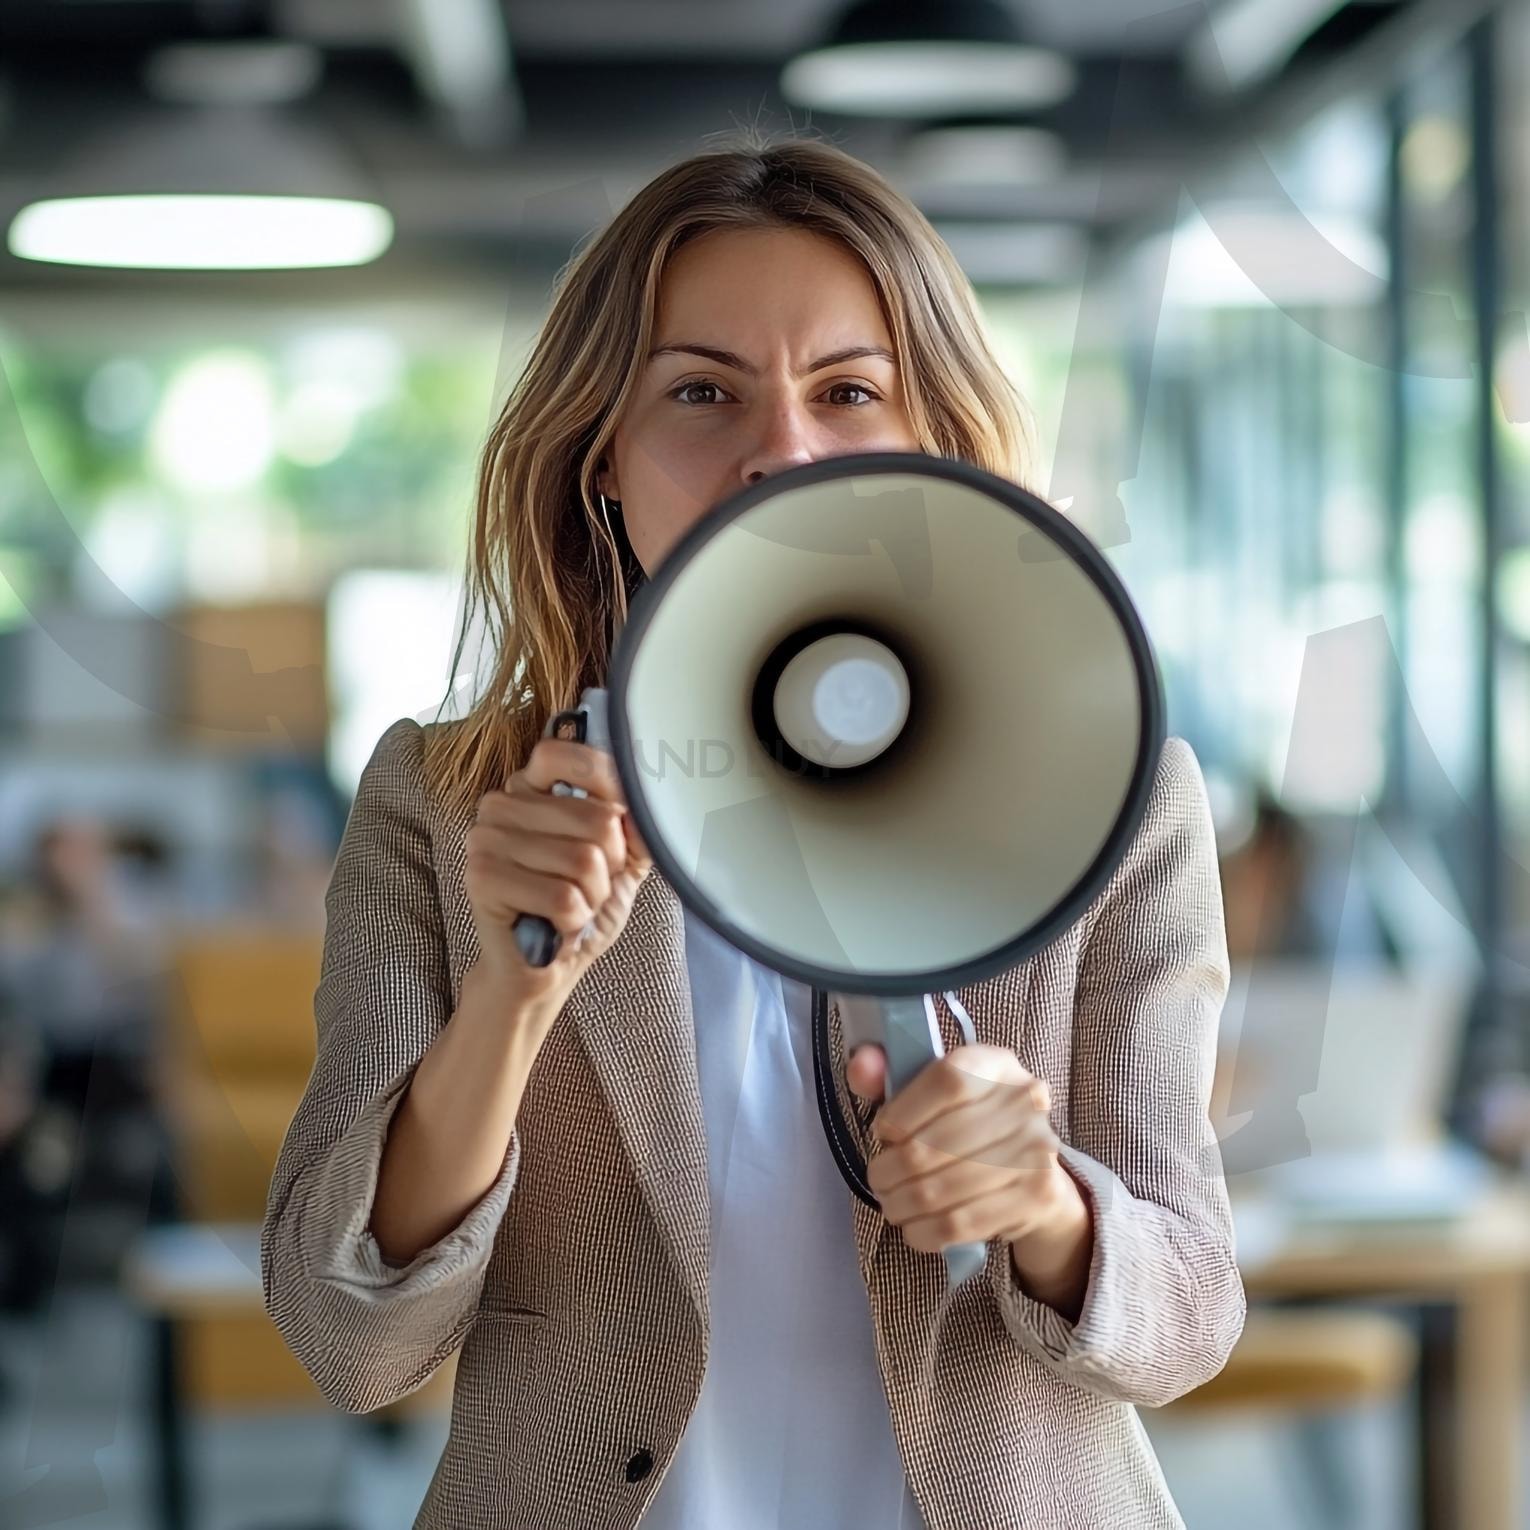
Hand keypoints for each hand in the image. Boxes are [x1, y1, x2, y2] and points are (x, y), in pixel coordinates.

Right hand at [465, 736, 652, 1020]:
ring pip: (583, 861)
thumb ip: (636, 821)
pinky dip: (574, 920)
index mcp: (531, 788)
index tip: (613, 832)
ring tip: (571, 908)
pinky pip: (562, 896)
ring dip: (592, 898)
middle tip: (588, 889)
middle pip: (597, 819)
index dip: (607, 792)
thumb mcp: (622, 858)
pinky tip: (556, 925)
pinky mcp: (481, 878)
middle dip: (609, 868)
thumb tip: (647, 792)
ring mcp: (485, 839)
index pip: (568, 755)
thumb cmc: (579, 908)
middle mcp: (501, 804)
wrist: (544, 968)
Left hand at [847, 1042, 1092, 1315]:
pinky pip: (962, 1223)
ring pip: (944, 1188)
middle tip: (878, 1179)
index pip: (948, 1080)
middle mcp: (1025, 1101)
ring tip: (891, 1204)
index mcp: (996, 1064)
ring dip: (903, 1203)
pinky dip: (925, 1231)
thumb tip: (860, 1067)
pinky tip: (913, 1227)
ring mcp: (1037, 1149)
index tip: (882, 1131)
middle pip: (939, 1142)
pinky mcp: (1037, 1196)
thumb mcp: (930, 1092)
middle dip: (892, 1168)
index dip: (904, 1111)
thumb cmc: (967, 1125)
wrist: (1032, 1174)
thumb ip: (888, 1075)